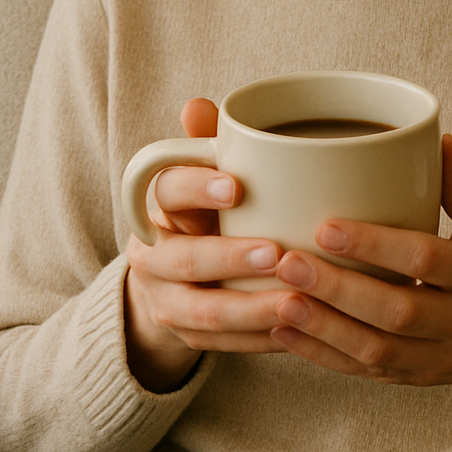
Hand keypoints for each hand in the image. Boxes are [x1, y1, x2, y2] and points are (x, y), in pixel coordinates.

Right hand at [123, 98, 285, 392]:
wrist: (170, 281)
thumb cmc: (204, 213)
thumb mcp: (203, 177)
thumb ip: (207, 145)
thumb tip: (198, 106)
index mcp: (156, 206)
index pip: (166, 191)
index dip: (197, 188)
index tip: (236, 186)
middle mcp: (152, 255)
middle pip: (184, 260)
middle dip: (231, 257)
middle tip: (277, 252)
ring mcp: (166, 302)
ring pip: (206, 312)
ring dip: (252, 308)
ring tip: (295, 301)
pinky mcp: (187, 338)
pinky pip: (225, 345)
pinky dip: (262, 339)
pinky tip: (299, 330)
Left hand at [269, 136, 451, 432]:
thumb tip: (434, 136)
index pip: (425, 260)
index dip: (375, 246)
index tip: (326, 227)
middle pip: (397, 311)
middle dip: (338, 290)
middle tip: (289, 262)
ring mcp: (441, 359)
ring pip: (377, 351)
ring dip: (324, 327)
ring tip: (280, 301)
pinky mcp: (417, 380)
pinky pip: (365, 373)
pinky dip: (323, 355)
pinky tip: (285, 332)